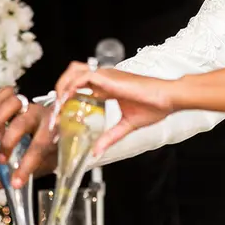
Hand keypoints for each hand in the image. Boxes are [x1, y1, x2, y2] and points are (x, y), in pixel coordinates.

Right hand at [0, 86, 55, 187]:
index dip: (25, 167)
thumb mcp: (48, 160)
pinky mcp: (22, 97)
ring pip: (13, 103)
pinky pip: (6, 93)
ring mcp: (32, 104)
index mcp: (54, 131)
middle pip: (21, 124)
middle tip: (2, 160)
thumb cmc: (55, 144)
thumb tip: (3, 184)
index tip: (14, 182)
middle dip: (8, 144)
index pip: (39, 148)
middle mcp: (43, 114)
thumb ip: (28, 171)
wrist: (65, 122)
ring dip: (0, 120)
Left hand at [53, 62, 175, 156]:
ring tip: (58, 106)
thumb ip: (110, 137)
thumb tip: (96, 153)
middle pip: (73, 75)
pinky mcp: (109, 77)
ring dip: (62, 86)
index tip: (60, 120)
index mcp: (107, 88)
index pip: (80, 89)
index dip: (67, 102)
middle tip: (56, 113)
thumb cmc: (155, 107)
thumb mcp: (127, 126)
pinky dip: (71, 87)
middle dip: (60, 91)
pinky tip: (67, 101)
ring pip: (74, 72)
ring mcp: (106, 76)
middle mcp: (104, 79)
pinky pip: (82, 78)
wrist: (169, 98)